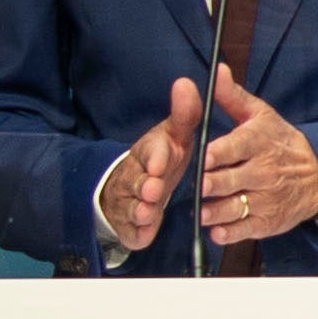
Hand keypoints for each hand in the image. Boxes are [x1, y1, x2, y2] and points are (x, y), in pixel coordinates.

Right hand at [100, 76, 205, 253]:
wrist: (134, 189)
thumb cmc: (163, 159)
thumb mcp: (174, 137)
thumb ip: (184, 115)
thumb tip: (186, 82)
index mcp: (149, 153)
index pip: (150, 152)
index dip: (155, 158)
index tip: (161, 163)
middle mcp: (136, 177)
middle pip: (137, 182)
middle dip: (144, 186)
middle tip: (154, 189)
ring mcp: (131, 202)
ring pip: (133, 207)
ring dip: (140, 210)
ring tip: (148, 213)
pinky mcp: (132, 226)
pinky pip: (133, 231)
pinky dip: (138, 233)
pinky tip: (145, 236)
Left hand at [197, 64, 317, 249]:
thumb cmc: (280, 141)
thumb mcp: (261, 115)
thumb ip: (233, 96)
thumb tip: (217, 71)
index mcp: (258, 142)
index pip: (236, 147)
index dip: (219, 153)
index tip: (204, 156)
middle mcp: (263, 172)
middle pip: (232, 180)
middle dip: (212, 184)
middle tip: (198, 186)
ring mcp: (265, 198)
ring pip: (235, 207)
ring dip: (216, 212)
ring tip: (201, 212)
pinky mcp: (267, 221)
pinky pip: (246, 230)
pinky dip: (230, 233)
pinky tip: (216, 231)